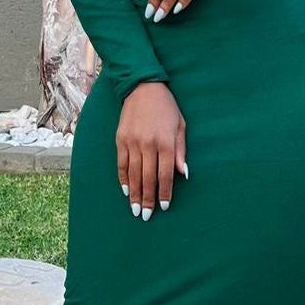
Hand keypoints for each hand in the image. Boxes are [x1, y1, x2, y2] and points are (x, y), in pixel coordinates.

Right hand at [117, 81, 187, 219]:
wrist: (142, 87)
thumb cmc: (166, 108)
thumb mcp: (180, 126)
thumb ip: (181, 151)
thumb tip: (184, 174)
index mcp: (166, 142)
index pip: (165, 174)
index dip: (164, 192)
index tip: (164, 207)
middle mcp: (148, 144)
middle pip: (148, 178)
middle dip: (147, 199)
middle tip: (146, 216)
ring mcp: (132, 142)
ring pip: (133, 174)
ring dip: (134, 193)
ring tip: (134, 209)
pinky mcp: (120, 139)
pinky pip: (121, 164)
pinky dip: (123, 178)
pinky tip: (125, 190)